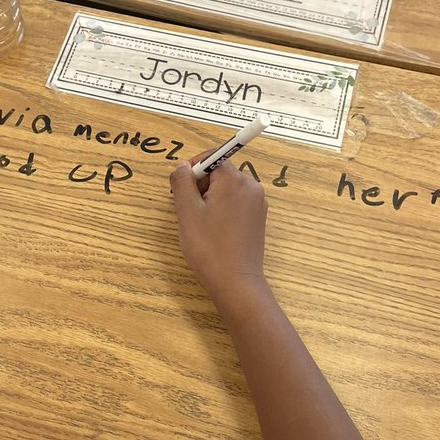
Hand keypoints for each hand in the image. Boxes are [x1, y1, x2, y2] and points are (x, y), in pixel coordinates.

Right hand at [170, 158, 268, 304]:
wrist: (235, 282)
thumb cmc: (208, 246)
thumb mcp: (187, 211)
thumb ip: (182, 182)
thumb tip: (182, 165)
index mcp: (234, 180)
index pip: (212, 158)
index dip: (193, 168)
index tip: (180, 188)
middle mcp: (251, 187)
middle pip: (220, 172)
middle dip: (201, 185)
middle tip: (188, 210)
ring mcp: (258, 203)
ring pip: (227, 189)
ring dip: (210, 198)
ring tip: (200, 223)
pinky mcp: (259, 218)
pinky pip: (236, 203)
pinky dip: (222, 209)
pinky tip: (214, 230)